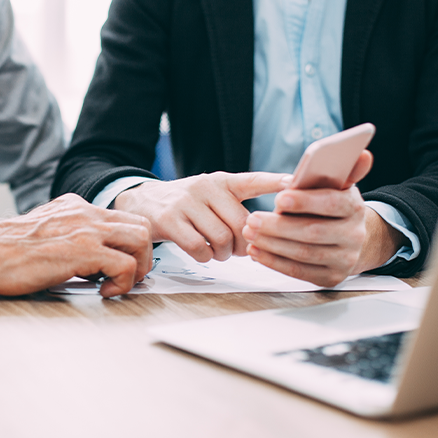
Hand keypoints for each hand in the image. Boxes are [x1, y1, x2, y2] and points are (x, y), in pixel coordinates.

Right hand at [0, 194, 151, 297]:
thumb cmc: (6, 250)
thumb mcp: (44, 230)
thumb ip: (68, 235)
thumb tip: (88, 260)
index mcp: (76, 206)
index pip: (123, 217)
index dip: (131, 244)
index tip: (124, 264)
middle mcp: (85, 212)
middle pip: (141, 225)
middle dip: (143, 255)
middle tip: (129, 276)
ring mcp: (85, 229)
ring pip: (140, 240)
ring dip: (139, 267)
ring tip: (119, 283)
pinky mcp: (82, 251)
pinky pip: (125, 265)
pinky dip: (123, 283)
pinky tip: (105, 291)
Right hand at [112, 171, 292, 261]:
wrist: (143, 201)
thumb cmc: (187, 205)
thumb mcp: (212, 196)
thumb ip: (236, 207)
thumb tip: (267, 233)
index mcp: (221, 181)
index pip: (253, 180)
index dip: (275, 182)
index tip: (295, 184)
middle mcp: (205, 187)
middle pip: (241, 223)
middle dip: (245, 244)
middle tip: (239, 250)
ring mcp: (186, 202)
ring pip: (221, 238)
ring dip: (224, 254)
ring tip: (219, 252)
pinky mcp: (169, 220)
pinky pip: (198, 247)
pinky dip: (204, 257)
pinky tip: (201, 253)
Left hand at [243, 151, 403, 285]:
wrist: (350, 239)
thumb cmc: (332, 206)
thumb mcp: (337, 186)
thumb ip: (341, 169)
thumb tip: (362, 154)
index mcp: (355, 207)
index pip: (332, 203)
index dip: (305, 201)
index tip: (279, 197)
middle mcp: (354, 235)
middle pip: (313, 231)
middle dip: (278, 226)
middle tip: (252, 219)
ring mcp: (345, 259)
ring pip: (303, 253)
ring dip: (272, 244)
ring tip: (249, 233)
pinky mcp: (331, 278)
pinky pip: (299, 272)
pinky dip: (274, 262)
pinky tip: (256, 252)